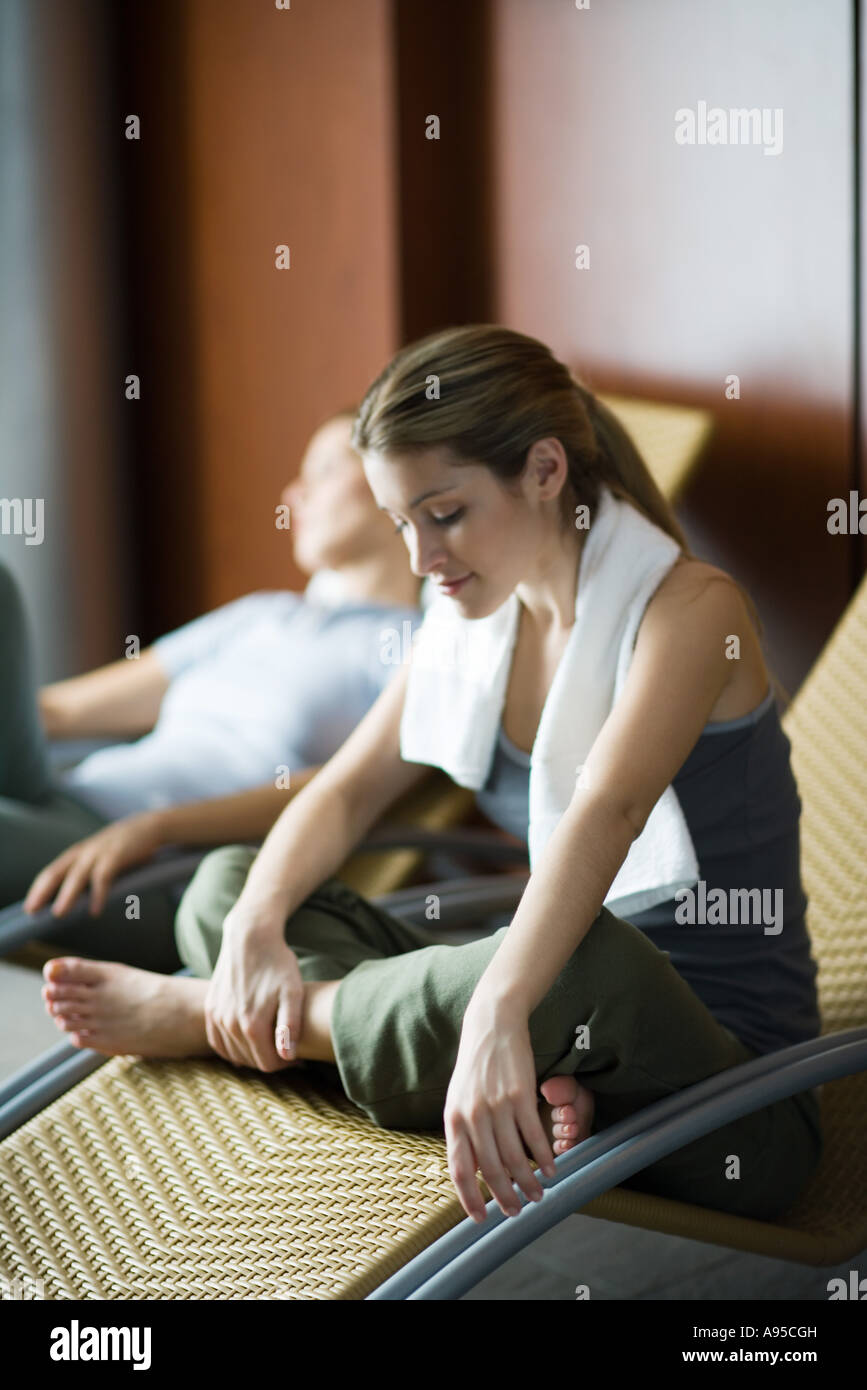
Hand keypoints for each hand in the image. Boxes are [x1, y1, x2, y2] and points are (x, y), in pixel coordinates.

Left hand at [23, 812, 163, 917]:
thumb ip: (88, 875)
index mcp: (77, 854)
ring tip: (59, 913)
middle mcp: (83, 852)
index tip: (29, 909)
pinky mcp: (116, 855)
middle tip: (32, 911)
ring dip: (67, 895)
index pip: (51, 872)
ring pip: (77, 875)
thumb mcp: (101, 857)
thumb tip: (76, 901)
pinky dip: (98, 894)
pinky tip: (95, 911)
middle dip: (42, 892)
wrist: (150, 826)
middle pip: (56, 872)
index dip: (37, 890)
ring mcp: (99, 852)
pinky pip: (103, 876)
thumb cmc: (124, 847)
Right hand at [204, 905, 303, 1072]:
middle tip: (286, 1047)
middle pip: (251, 1061)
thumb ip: (290, 1026)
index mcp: (252, 1024)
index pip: (268, 1064)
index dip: (285, 1063)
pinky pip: (217, 1041)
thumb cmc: (277, 963)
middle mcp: (230, 1024)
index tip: (297, 1054)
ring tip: (270, 1042)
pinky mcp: (210, 1008)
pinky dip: (231, 1047)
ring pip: (234, 1054)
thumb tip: (288, 1056)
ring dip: (251, 1054)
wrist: (250, 936)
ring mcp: (216, 1017)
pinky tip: (246, 1041)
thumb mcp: (292, 991)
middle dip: (270, 1058)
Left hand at [444, 993, 555, 1222]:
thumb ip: (464, 1133)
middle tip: (516, 1211)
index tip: (480, 1219)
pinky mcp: (520, 1095)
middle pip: (490, 1169)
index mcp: (453, 1119)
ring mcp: (497, 1105)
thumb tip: (472, 1171)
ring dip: (528, 1182)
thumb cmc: (475, 1066)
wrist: (491, 1026)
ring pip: (514, 1157)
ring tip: (537, 1195)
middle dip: (505, 1197)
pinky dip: (544, 1157)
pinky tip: (551, 1169)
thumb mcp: (458, 1099)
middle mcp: (473, 1115)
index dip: (469, 1198)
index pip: (459, 1169)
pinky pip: (533, 1135)